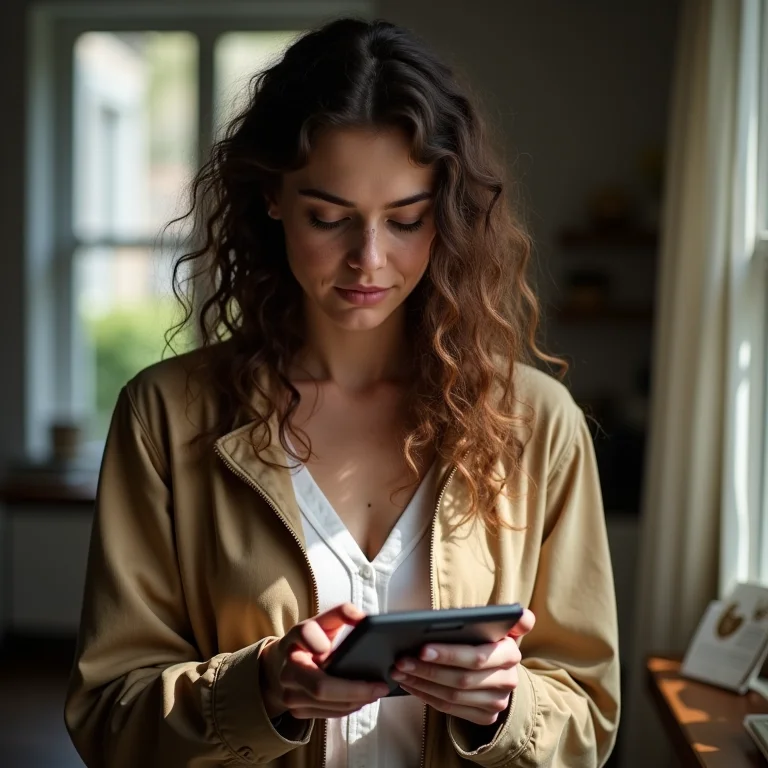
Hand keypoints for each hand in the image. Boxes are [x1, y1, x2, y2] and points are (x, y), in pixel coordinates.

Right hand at [260, 603, 389, 719]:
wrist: (285, 663)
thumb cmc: (313, 639)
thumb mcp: (325, 621)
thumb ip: (343, 613)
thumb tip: (363, 618)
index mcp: (295, 637)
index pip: (303, 634)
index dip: (313, 641)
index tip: (327, 648)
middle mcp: (288, 667)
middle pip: (320, 686)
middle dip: (355, 689)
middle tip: (381, 687)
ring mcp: (289, 692)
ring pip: (326, 703)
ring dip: (356, 701)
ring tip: (376, 693)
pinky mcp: (296, 710)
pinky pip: (326, 714)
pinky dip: (348, 708)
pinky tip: (361, 700)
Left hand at [390, 609, 535, 725]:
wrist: (501, 670)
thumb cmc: (490, 639)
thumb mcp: (501, 625)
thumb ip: (511, 618)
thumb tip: (523, 615)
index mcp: (510, 653)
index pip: (476, 657)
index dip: (449, 654)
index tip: (422, 648)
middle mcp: (508, 680)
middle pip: (461, 678)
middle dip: (427, 669)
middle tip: (400, 660)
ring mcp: (497, 701)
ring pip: (453, 695)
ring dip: (421, 683)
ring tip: (399, 671)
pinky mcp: (485, 716)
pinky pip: (450, 708)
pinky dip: (426, 696)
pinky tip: (409, 683)